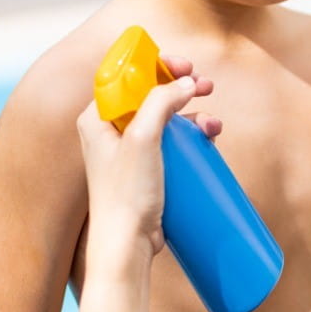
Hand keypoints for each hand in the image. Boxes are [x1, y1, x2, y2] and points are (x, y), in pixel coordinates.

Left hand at [76, 55, 221, 258]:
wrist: (127, 245)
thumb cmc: (126, 194)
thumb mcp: (143, 138)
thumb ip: (161, 102)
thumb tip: (186, 82)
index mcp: (97, 118)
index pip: (126, 77)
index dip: (156, 65)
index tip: (183, 66)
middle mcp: (111, 131)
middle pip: (150, 94)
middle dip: (181, 87)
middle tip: (205, 86)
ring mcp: (130, 151)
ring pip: (167, 118)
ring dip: (193, 113)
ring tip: (213, 123)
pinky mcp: (148, 170)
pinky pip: (173, 142)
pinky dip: (193, 135)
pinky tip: (209, 138)